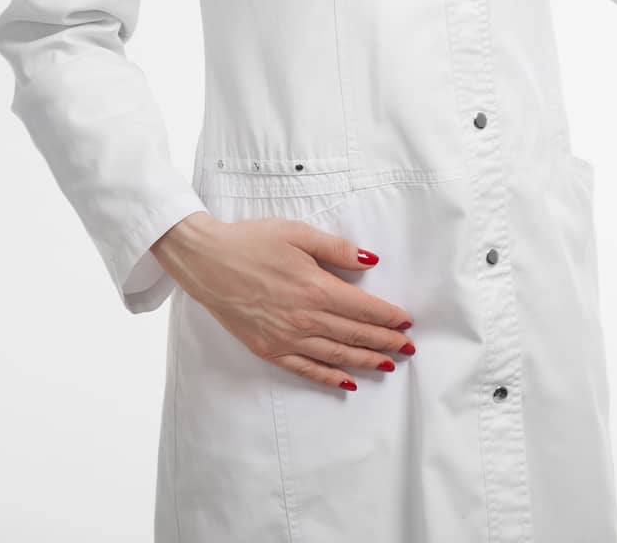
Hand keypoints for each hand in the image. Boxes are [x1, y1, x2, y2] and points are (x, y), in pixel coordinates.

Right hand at [150, 211, 414, 390]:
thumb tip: (370, 260)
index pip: (363, 308)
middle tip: (408, 348)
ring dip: (365, 361)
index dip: (387, 317)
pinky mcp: (269, 350)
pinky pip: (306, 369)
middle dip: (385, 342)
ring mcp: (286, 338)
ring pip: (336, 355)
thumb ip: (336, 249)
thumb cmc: (252, 241)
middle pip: (354, 335)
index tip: (406, 322)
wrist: (208, 261)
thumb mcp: (297, 232)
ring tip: (389, 365)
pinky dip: (329, 378)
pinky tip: (347, 382)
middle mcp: (305, 319)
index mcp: (315, 288)